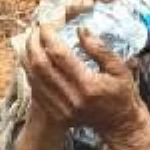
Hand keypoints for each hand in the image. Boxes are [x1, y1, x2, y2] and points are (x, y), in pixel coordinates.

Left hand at [21, 22, 143, 144]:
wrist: (118, 123)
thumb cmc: (121, 93)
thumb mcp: (120, 69)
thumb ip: (100, 49)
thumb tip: (80, 29)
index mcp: (88, 86)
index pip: (59, 55)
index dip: (49, 37)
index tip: (46, 25)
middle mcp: (71, 98)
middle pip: (40, 66)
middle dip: (33, 44)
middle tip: (34, 30)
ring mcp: (61, 108)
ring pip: (33, 77)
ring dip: (27, 57)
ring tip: (29, 41)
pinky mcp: (56, 113)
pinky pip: (36, 89)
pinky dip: (30, 72)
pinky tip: (32, 60)